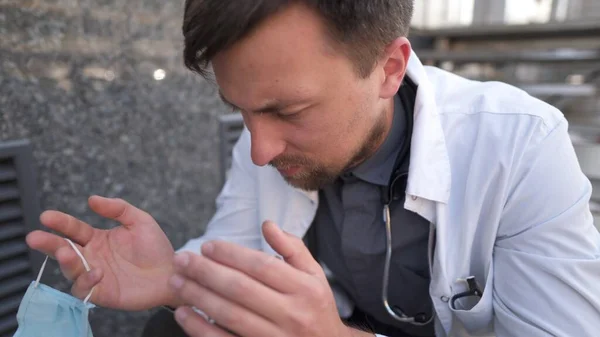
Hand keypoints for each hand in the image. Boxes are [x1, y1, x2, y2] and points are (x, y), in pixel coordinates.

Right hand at [26, 196, 177, 309]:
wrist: (174, 272)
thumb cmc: (156, 247)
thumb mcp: (140, 221)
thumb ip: (118, 208)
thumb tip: (91, 199)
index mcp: (97, 239)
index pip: (73, 230)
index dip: (60, 223)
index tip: (46, 216)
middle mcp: (92, 257)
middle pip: (63, 250)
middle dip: (48, 243)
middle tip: (35, 237)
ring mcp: (95, 276)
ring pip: (70, 270)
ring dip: (65, 262)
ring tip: (65, 252)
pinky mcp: (102, 293)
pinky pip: (85, 290)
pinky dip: (86, 281)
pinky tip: (97, 271)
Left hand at [168, 221, 373, 336]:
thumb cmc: (316, 306)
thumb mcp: (314, 275)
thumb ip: (292, 248)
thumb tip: (267, 225)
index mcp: (304, 289)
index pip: (262, 266)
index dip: (232, 254)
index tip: (207, 246)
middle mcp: (292, 314)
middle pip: (241, 289)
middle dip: (206, 272)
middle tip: (182, 259)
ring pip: (230, 315)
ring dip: (199, 296)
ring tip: (176, 281)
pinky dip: (201, 329)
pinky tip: (184, 313)